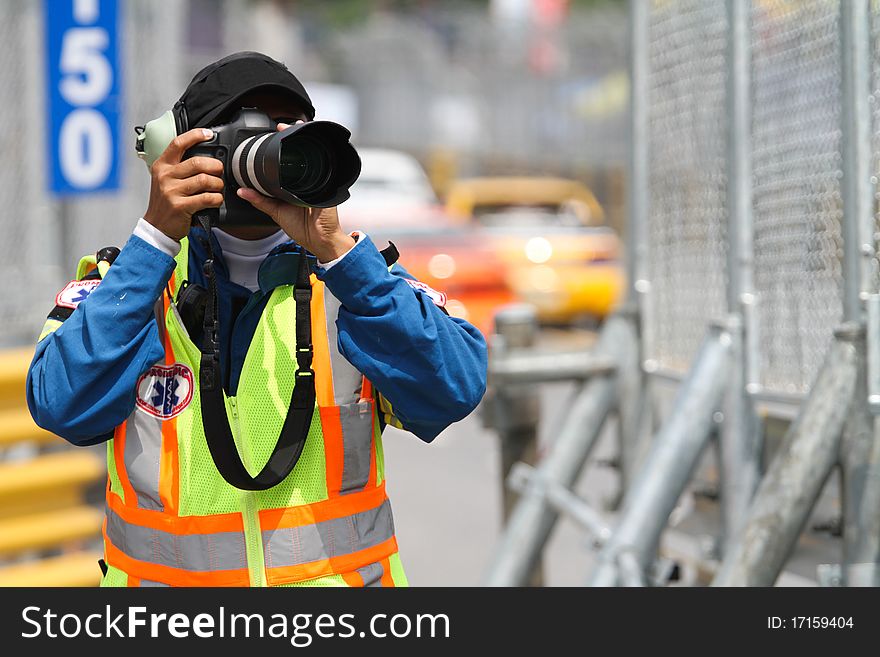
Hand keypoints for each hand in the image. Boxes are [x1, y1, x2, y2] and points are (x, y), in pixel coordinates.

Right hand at [143, 128, 223, 240]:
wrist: (157, 226)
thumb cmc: (166, 202)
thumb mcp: (166, 179)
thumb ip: (180, 167)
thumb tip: (205, 157)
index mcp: (162, 166)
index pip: (178, 143)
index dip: (195, 135)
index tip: (209, 133)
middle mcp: (165, 176)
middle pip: (198, 162)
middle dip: (215, 167)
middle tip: (219, 172)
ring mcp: (172, 191)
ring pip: (204, 180)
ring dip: (217, 184)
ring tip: (218, 188)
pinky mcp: (180, 206)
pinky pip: (206, 198)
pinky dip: (216, 199)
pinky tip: (216, 200)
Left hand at [236, 122, 355, 262]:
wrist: (320, 241)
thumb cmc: (302, 229)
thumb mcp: (276, 212)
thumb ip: (260, 200)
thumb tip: (242, 190)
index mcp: (294, 185)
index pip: (288, 162)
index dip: (280, 147)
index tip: (272, 133)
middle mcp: (307, 181)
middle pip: (301, 154)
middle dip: (293, 137)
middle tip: (281, 126)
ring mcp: (319, 182)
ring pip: (313, 156)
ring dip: (304, 141)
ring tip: (293, 128)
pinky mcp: (327, 186)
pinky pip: (323, 168)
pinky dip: (318, 155)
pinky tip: (310, 144)